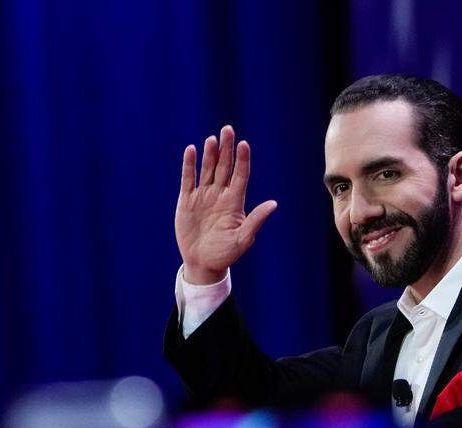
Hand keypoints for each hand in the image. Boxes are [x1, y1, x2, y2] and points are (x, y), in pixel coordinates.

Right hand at [176, 125, 277, 284]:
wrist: (202, 263)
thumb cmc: (226, 253)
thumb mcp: (243, 238)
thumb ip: (256, 220)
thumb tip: (274, 204)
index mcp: (235, 201)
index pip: (240, 175)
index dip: (242, 160)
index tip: (244, 144)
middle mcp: (220, 194)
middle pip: (224, 167)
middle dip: (226, 149)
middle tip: (228, 129)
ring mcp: (203, 196)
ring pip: (207, 169)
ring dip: (210, 154)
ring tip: (212, 139)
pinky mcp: (187, 200)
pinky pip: (188, 179)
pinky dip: (189, 165)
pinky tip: (191, 150)